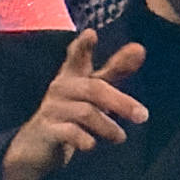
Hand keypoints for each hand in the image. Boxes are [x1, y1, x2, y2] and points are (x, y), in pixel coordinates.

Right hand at [0, 30, 146, 179]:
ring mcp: (51, 109)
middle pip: (94, 89)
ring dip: (108, 126)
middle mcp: (61, 88)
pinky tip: (92, 145)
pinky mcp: (45, 130)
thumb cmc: (71, 111)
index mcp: (73, 75)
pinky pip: (68, 132)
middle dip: (121, 102)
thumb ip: (115, 70)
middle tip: (143, 116)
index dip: (83, 46)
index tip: (91, 33)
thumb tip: (140, 48)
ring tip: (120, 137)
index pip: (77, 57)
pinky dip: (83, 138)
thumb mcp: (94, 89)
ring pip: (85, 112)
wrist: (36, 145)